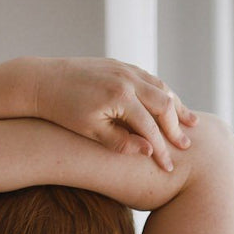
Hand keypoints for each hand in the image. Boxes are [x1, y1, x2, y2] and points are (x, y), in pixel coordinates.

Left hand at [33, 58, 197, 170]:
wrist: (42, 81)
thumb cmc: (63, 111)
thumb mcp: (90, 131)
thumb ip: (120, 142)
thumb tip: (148, 151)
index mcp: (120, 96)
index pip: (150, 127)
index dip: (161, 150)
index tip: (168, 168)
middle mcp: (127, 78)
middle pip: (164, 104)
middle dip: (176, 127)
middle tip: (186, 147)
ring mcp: (125, 68)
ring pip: (161, 87)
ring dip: (176, 106)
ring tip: (191, 123)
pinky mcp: (120, 64)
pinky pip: (150, 79)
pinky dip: (163, 93)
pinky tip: (169, 104)